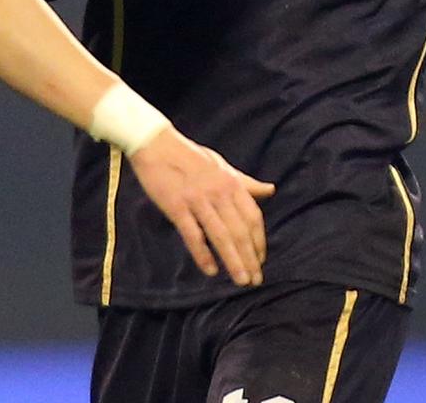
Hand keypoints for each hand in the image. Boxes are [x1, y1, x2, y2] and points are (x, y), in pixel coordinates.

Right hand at [125, 126, 274, 286]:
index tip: (260, 261)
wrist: (154, 143)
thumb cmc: (189, 155)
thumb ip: (245, 183)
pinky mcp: (176, 205)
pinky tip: (210, 269)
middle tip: (255, 281)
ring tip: (241, 280)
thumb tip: (271, 190)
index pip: (253, 217)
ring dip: (234, 261)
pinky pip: (193, 234)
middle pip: (240, 231)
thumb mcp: (222, 166)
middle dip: (250, 258)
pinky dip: (202, 253)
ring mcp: (197, 199)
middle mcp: (218, 192)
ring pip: (221, 236)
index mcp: (231, 183)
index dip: (259, 242)